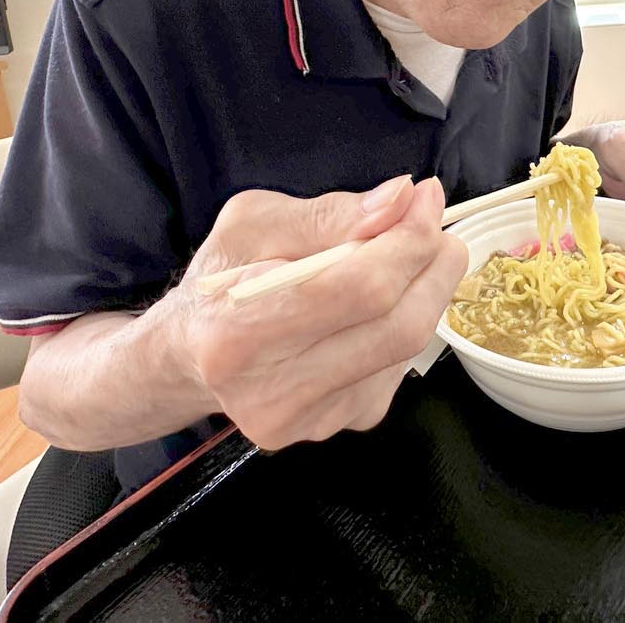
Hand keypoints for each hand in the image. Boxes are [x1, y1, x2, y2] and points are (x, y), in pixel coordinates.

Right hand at [169, 176, 466, 448]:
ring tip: (404, 257)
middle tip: (435, 227)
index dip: (407, 240)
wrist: (189, 358)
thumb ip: (328, 214)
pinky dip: (401, 322)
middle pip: (398, 326)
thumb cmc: (220, 281)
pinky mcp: (338, 425)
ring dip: (423, 292)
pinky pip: (397, 366)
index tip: (425, 198)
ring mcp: (311, 419)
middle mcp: (275, 392)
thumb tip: (401, 199)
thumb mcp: (252, 224)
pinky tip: (372, 307)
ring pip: (406, 347)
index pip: (360, 289)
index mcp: (240, 333)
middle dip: (433, 266)